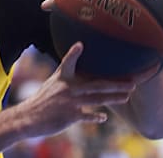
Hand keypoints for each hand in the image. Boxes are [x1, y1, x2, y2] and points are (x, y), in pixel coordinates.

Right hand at [18, 42, 135, 137]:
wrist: (29, 117)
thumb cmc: (43, 100)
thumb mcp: (52, 83)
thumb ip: (67, 73)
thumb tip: (78, 61)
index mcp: (62, 78)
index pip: (69, 62)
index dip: (74, 53)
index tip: (80, 44)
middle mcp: (67, 88)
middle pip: (96, 85)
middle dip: (115, 84)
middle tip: (133, 83)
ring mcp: (69, 102)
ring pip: (96, 100)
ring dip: (113, 98)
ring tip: (126, 97)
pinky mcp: (69, 116)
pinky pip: (87, 116)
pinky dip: (96, 117)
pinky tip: (103, 118)